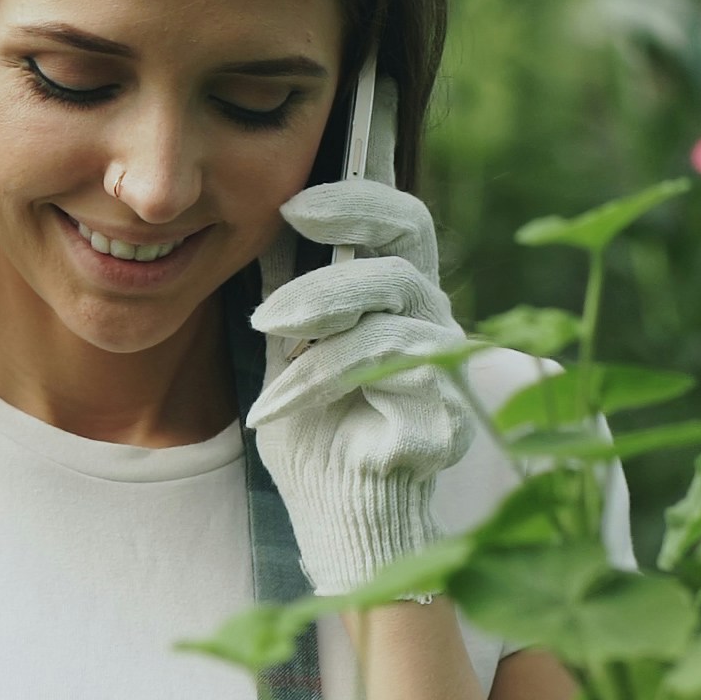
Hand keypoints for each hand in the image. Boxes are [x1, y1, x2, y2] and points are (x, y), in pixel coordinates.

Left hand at [248, 180, 475, 594]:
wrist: (330, 508)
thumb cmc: (314, 425)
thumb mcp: (286, 345)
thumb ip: (285, 288)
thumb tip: (254, 218)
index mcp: (398, 291)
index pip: (397, 218)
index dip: (360, 191)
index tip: (294, 196)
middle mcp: (431, 315)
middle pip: (412, 233)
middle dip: (345, 227)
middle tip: (285, 240)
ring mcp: (446, 363)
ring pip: (394, 301)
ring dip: (317, 315)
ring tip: (263, 330)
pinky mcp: (444, 416)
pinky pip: (384, 371)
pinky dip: (316, 382)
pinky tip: (271, 410)